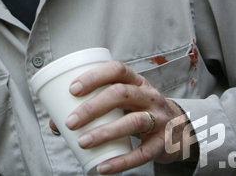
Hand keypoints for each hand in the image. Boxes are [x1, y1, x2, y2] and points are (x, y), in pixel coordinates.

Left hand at [51, 61, 195, 173]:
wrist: (179, 129)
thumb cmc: (138, 110)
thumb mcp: (122, 102)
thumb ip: (93, 108)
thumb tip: (56, 123)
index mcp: (136, 81)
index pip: (116, 70)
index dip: (94, 77)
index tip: (72, 89)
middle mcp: (149, 96)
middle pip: (121, 94)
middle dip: (92, 108)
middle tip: (70, 121)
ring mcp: (159, 119)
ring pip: (132, 122)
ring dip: (104, 132)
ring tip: (82, 142)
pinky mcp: (163, 143)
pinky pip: (143, 153)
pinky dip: (122, 161)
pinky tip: (104, 167)